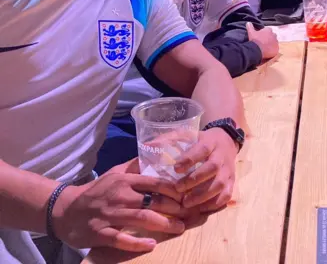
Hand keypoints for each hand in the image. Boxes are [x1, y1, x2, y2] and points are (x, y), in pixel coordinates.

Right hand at [53, 161, 185, 252]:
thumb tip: (157, 154)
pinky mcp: (99, 233)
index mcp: (125, 180)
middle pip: (153, 201)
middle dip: (175, 208)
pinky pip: (121, 239)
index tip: (189, 195)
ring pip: (141, 218)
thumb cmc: (96, 192)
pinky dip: (137, 242)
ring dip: (164, 224)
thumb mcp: (115, 174)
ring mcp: (109, 214)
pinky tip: (151, 245)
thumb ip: (135, 167)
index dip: (175, 190)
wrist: (64, 210)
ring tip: (179, 228)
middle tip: (190, 214)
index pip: (156, 183)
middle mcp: (119, 195)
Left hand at [174, 128, 237, 212]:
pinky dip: (215, 204)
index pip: (202, 149)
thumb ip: (169, 140)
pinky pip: (227, 195)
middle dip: (196, 180)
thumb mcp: (187, 135)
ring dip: (204, 195)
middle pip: (213, 168)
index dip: (190, 159)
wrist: (226, 142)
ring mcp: (228, 170)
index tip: (176, 168)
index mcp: (210, 142)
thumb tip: (147, 146)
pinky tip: (201, 209)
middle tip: (178, 189)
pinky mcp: (232, 181)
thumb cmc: (200, 141)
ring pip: (221, 184)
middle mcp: (221, 156)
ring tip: (186, 203)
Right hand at [247, 22, 278, 58]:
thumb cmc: (255, 40)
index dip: (264, 32)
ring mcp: (276, 42)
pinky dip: (272, 49)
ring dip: (271, 43)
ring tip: (265, 46)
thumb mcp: (251, 32)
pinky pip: (275, 48)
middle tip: (263, 41)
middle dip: (269, 37)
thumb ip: (250, 27)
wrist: (257, 50)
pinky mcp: (276, 49)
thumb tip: (248, 22)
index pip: (267, 29)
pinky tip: (268, 51)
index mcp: (268, 30)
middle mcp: (274, 35)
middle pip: (272, 35)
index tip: (261, 35)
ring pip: (274, 42)